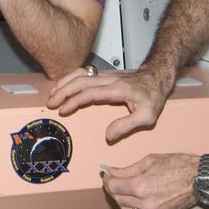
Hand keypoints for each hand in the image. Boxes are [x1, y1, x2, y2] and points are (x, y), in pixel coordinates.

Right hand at [46, 65, 173, 141]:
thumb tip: (108, 135)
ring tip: (52, 94)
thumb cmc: (153, 96)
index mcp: (118, 89)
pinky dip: (70, 78)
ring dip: (64, 82)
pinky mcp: (104, 74)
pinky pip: (83, 73)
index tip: (64, 110)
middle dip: (63, 91)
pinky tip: (63, 86)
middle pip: (80, 81)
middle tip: (50, 103)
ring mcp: (106, 75)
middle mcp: (109, 79)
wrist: (157, 76)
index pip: (90, 92)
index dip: (75, 101)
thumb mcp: (147, 116)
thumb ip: (127, 126)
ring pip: (79, 74)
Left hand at [102, 154, 199, 208]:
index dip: (106, 180)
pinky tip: (135, 197)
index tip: (105, 174)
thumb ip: (127, 169)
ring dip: (121, 199)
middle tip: (112, 180)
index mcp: (141, 186)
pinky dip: (134, 206)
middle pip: (118, 199)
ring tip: (123, 189)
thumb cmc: (178, 165)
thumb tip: (110, 171)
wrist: (200, 179)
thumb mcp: (150, 161)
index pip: (113, 186)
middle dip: (112, 189)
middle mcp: (145, 203)